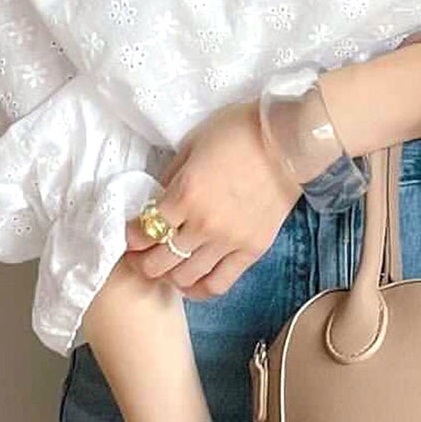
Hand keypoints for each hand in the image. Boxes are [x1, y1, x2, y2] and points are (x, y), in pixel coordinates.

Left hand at [124, 99, 301, 300]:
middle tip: (142, 255)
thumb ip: (172, 176)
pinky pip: (219, 284)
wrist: (289, 140)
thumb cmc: (240, 132)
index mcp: (185, 193)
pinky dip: (199, 289)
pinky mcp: (252, 251)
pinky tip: (192, 282)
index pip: (144, 231)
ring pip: (185, 278)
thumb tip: (158, 200)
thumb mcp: (194, 143)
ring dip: (169, 276)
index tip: (132, 234)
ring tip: (167, 266)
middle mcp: (203, 224)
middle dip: (143, 262)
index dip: (131, 237)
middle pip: (159, 262)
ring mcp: (229, 241)